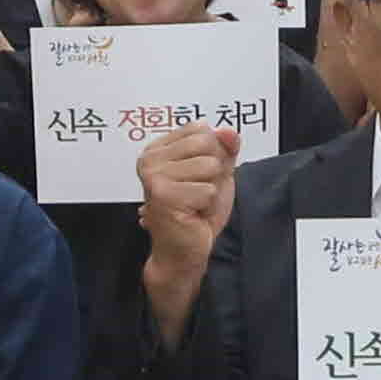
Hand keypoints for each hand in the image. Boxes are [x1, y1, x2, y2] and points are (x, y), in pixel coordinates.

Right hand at [135, 119, 239, 280]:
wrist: (185, 250)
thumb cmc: (197, 212)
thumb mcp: (216, 173)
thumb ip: (225, 148)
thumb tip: (229, 131)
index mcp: (158, 149)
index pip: (201, 128)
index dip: (212, 153)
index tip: (197, 175)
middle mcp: (151, 159)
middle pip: (207, 142)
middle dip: (214, 171)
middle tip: (197, 192)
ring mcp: (154, 176)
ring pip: (210, 165)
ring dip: (211, 189)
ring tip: (195, 203)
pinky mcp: (163, 195)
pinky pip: (208, 189)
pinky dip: (207, 205)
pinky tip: (192, 213)